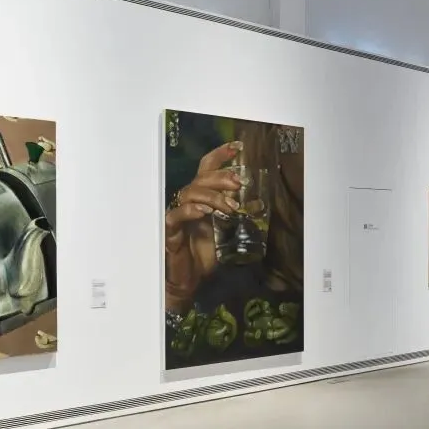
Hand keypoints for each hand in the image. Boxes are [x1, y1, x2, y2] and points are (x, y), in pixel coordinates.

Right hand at [164, 142, 242, 309]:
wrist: (189, 280)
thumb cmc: (204, 256)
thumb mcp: (227, 233)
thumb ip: (239, 217)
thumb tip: (259, 204)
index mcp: (201, 199)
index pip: (207, 171)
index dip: (219, 157)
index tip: (236, 148)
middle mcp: (189, 203)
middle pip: (201, 179)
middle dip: (221, 178)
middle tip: (238, 184)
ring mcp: (178, 214)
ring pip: (190, 193)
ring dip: (212, 197)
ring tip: (229, 207)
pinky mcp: (170, 230)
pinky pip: (176, 214)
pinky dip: (190, 210)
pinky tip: (204, 212)